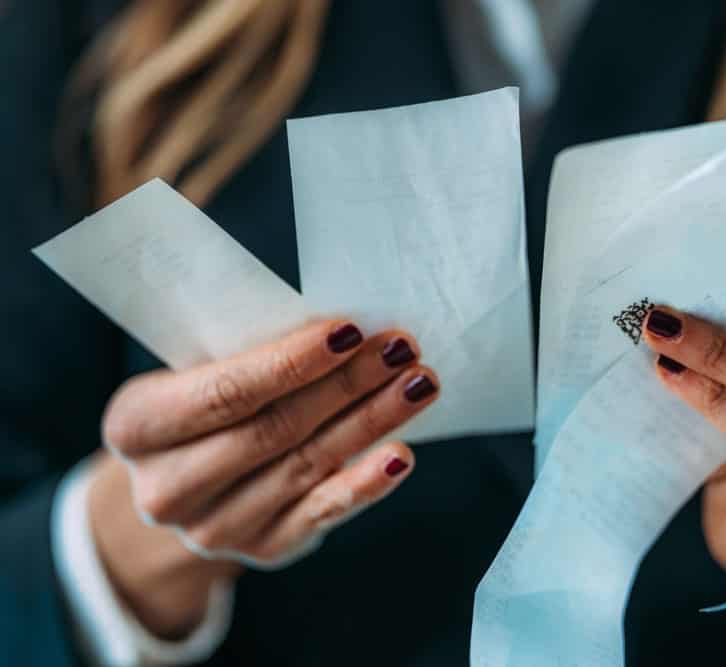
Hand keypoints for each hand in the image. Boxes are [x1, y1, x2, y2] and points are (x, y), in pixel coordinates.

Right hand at [90, 320, 438, 636]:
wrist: (189, 482)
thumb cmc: (205, 405)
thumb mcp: (200, 372)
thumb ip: (251, 355)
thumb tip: (347, 330)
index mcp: (136, 426)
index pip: (224, 391)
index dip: (291, 362)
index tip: (350, 330)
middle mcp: (166, 487)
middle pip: (274, 429)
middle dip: (347, 384)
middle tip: (401, 348)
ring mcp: (213, 527)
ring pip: (306, 465)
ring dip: (371, 421)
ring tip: (418, 384)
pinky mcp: (262, 548)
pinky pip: (322, 513)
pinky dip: (365, 483)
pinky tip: (401, 454)